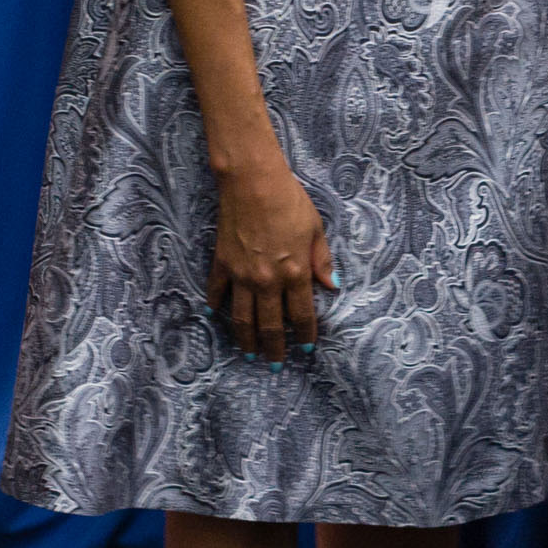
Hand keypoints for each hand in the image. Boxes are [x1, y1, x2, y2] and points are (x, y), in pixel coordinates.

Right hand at [208, 152, 333, 361]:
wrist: (252, 181)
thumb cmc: (289, 201)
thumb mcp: (316, 229)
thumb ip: (322, 261)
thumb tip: (332, 287)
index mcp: (295, 273)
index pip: (301, 316)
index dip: (304, 335)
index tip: (305, 349)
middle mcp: (267, 281)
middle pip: (270, 325)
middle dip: (274, 349)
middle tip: (276, 366)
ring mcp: (241, 274)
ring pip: (242, 317)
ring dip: (245, 339)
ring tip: (248, 353)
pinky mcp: (221, 263)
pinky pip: (217, 292)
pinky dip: (216, 306)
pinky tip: (215, 316)